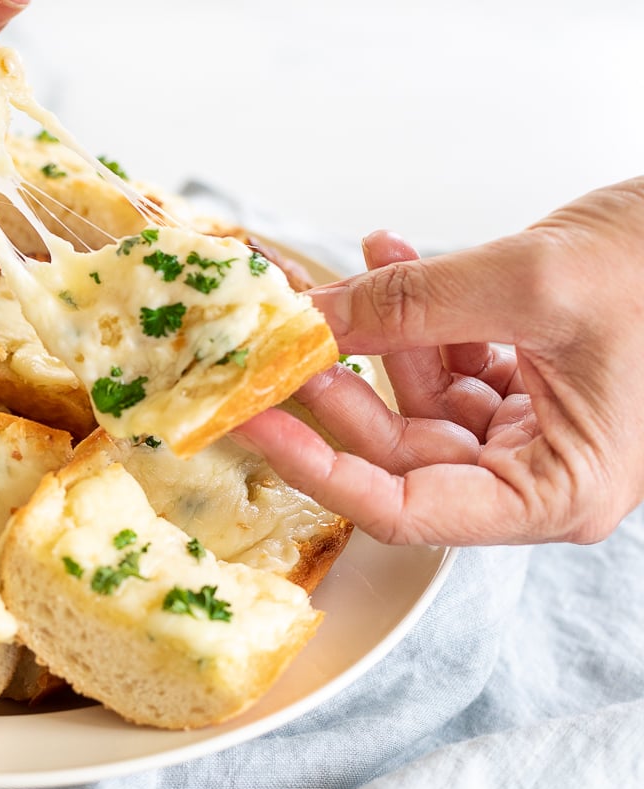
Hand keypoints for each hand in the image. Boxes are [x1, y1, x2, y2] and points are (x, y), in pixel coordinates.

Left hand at [232, 178, 643, 545]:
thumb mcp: (531, 284)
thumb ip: (413, 306)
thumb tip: (312, 318)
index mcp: (555, 492)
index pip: (405, 509)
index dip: (320, 469)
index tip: (256, 426)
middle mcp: (539, 471)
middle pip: (399, 448)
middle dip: (335, 385)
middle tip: (272, 344)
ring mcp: (534, 427)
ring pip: (416, 397)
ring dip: (373, 332)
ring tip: (329, 280)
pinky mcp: (530, 381)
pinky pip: (449, 355)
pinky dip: (417, 310)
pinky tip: (386, 255)